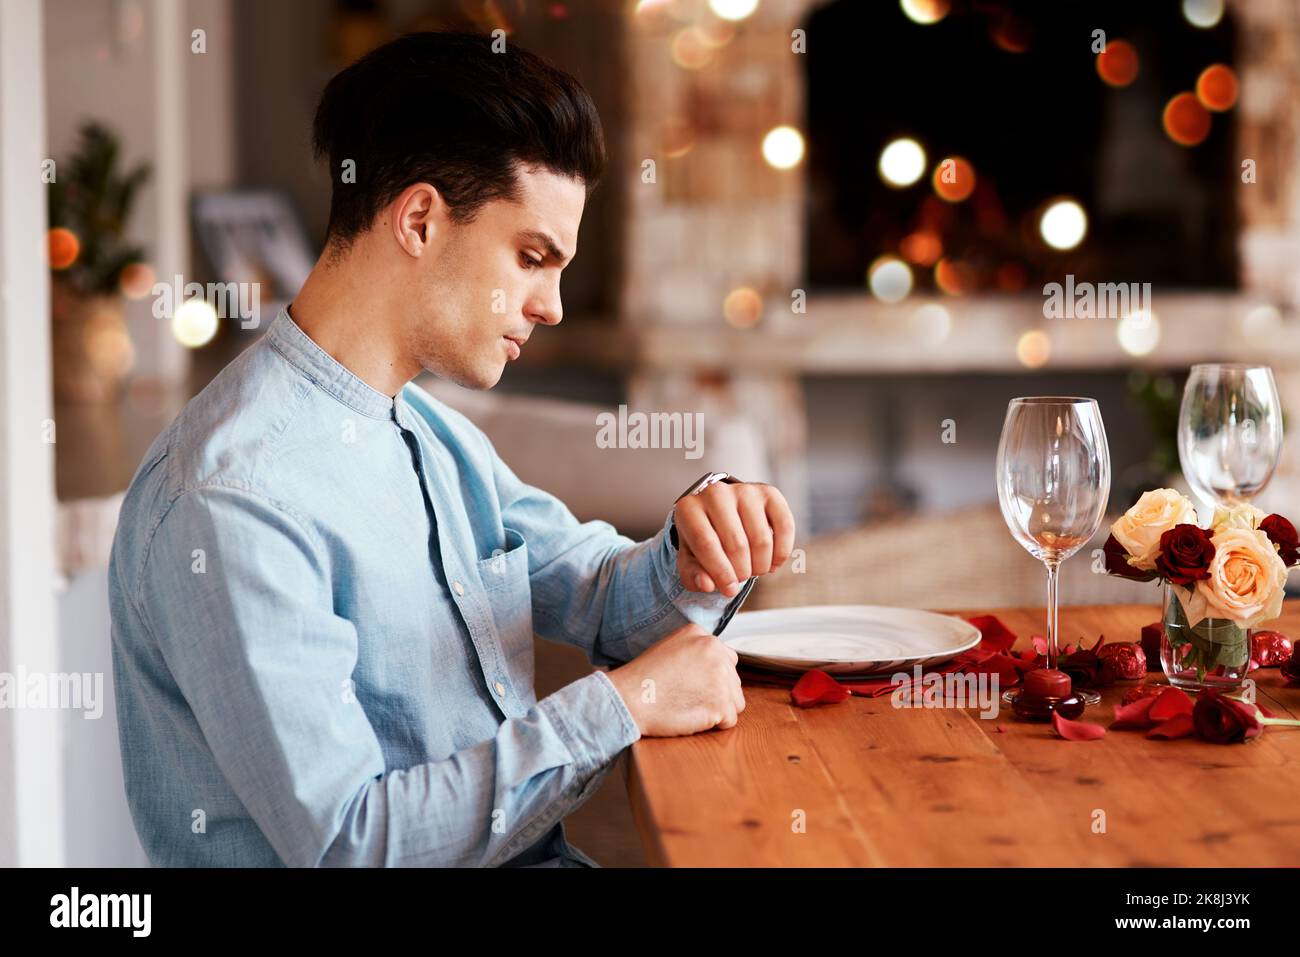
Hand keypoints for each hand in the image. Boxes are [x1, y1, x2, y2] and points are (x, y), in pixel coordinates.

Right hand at [605, 623, 744, 735]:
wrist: (628, 699)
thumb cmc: (643, 679)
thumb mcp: (670, 647)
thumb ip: (697, 651)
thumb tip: (720, 668)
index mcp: (702, 635)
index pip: (727, 659)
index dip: (712, 677)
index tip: (693, 686)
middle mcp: (714, 650)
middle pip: (733, 680)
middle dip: (717, 694)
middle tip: (689, 699)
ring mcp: (720, 675)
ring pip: (736, 700)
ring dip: (718, 710)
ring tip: (690, 708)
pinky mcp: (721, 702)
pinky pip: (730, 720)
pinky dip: (714, 725)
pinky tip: (692, 717)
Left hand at [674, 481, 794, 596]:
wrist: (719, 513)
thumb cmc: (703, 539)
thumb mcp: (690, 559)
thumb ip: (693, 575)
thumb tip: (707, 584)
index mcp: (688, 508)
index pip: (707, 544)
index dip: (721, 573)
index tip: (729, 589)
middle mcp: (715, 493)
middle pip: (736, 544)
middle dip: (742, 572)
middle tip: (740, 577)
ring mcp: (744, 490)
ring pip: (761, 540)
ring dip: (761, 565)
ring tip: (753, 569)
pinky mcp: (769, 492)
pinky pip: (784, 527)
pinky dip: (781, 553)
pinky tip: (772, 563)